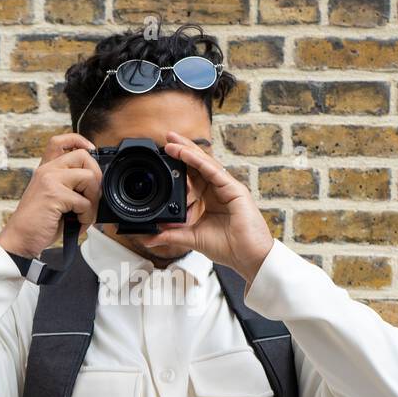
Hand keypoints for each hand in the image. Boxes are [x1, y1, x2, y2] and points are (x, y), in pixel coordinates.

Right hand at [0, 132, 101, 258]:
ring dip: (93, 200)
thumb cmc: (38, 222)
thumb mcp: (53, 197)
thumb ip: (68, 185)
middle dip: (96, 177)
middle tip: (91, 197)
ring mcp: (50, 180)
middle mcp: (47, 171)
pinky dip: (86, 217)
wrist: (20, 238)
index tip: (91, 149)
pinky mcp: (55, 194)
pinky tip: (77, 223)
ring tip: (83, 213)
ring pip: (89, 178)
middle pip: (83, 156)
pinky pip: (85, 202)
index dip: (79, 140)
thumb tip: (95, 185)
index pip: (60, 141)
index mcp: (46, 170)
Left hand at [144, 131, 273, 284]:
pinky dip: (198, 162)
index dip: (179, 164)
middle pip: (198, 164)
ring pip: (205, 163)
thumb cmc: (229, 247)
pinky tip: (185, 154)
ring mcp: (228, 188)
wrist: (249, 258)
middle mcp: (219, 189)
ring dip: (187, 151)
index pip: (192, 175)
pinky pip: (214, 171)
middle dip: (182, 150)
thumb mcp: (192, 238)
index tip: (162, 156)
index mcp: (210, 198)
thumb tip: (148, 237)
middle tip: (165, 138)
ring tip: (171, 142)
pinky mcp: (235, 190)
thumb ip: (171, 235)